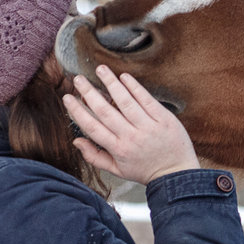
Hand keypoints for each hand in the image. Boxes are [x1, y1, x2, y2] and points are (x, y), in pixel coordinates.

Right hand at [62, 65, 199, 183]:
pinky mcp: (164, 119)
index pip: (92, 126)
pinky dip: (135, 87)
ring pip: (125, 102)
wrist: (176, 174)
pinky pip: (147, 100)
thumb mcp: (117, 170)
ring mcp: (148, 126)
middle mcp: (131, 137)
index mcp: (117, 149)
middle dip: (89, 93)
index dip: (78, 111)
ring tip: (100, 69)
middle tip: (78, 79)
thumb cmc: (145, 171)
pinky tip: (124, 77)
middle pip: (105, 111)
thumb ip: (94, 156)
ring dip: (111, 83)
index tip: (67, 97)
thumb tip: (76, 140)